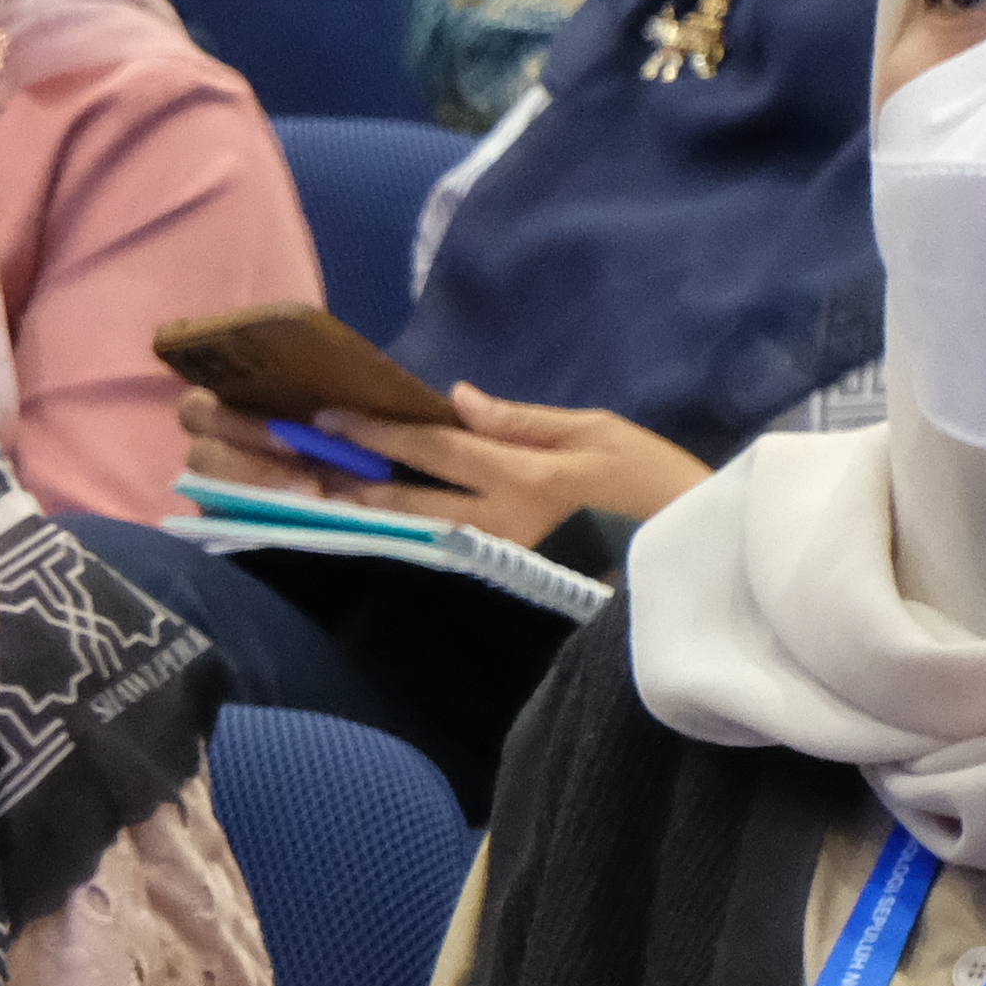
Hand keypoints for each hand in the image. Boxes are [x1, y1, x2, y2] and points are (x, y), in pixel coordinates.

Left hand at [178, 381, 700, 549]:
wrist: (704, 569)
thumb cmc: (661, 488)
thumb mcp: (599, 434)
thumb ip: (523, 421)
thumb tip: (456, 402)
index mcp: (525, 476)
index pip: (436, 449)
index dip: (377, 433)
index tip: (323, 416)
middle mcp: (500, 524)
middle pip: (402, 502)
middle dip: (339, 481)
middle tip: (280, 462)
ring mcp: (499, 561)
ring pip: (407, 536)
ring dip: (349, 516)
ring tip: (290, 494)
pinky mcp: (504, 583)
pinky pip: (436, 558)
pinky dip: (389, 544)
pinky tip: (351, 530)